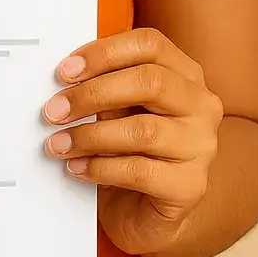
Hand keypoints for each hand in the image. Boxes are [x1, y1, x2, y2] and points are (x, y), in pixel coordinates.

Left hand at [42, 27, 223, 256]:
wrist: (145, 210)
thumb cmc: (130, 151)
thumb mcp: (117, 110)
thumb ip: (104, 89)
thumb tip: (66, 80)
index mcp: (184, 75)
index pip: (150, 45)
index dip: (104, 53)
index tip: (65, 71)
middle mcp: (201, 106)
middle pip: (150, 82)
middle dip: (93, 94)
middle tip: (55, 110)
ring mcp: (201, 146)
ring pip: (143, 130)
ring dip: (90, 136)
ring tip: (60, 144)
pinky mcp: (191, 186)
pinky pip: (140, 171)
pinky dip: (101, 168)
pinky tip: (79, 168)